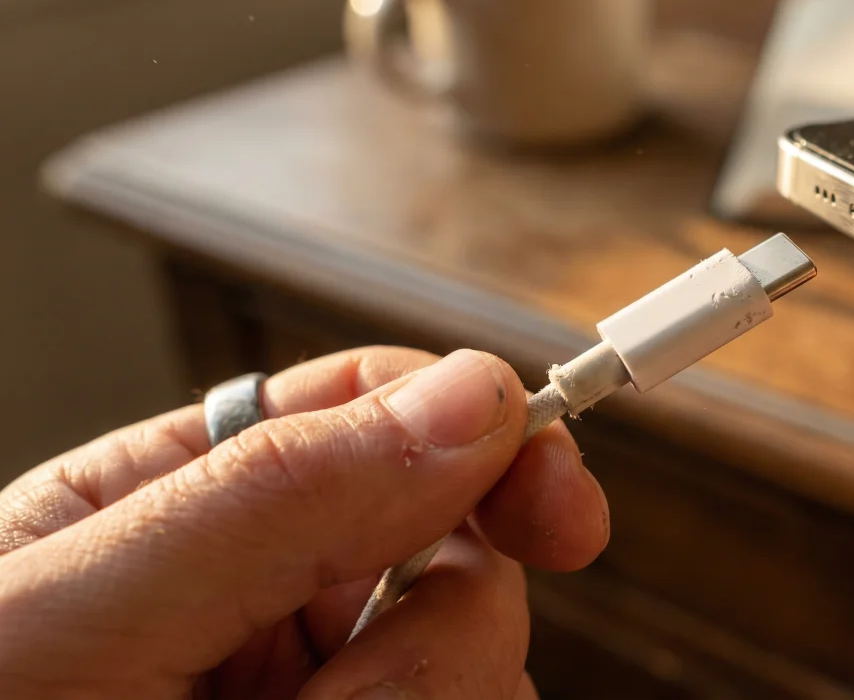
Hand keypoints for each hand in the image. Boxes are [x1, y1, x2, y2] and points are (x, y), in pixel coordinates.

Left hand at [0, 347, 609, 699]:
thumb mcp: (74, 624)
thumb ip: (272, 498)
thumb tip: (472, 399)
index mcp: (193, 508)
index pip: (383, 413)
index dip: (496, 439)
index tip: (561, 511)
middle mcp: (272, 605)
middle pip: (460, 560)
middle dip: (426, 642)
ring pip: (476, 679)